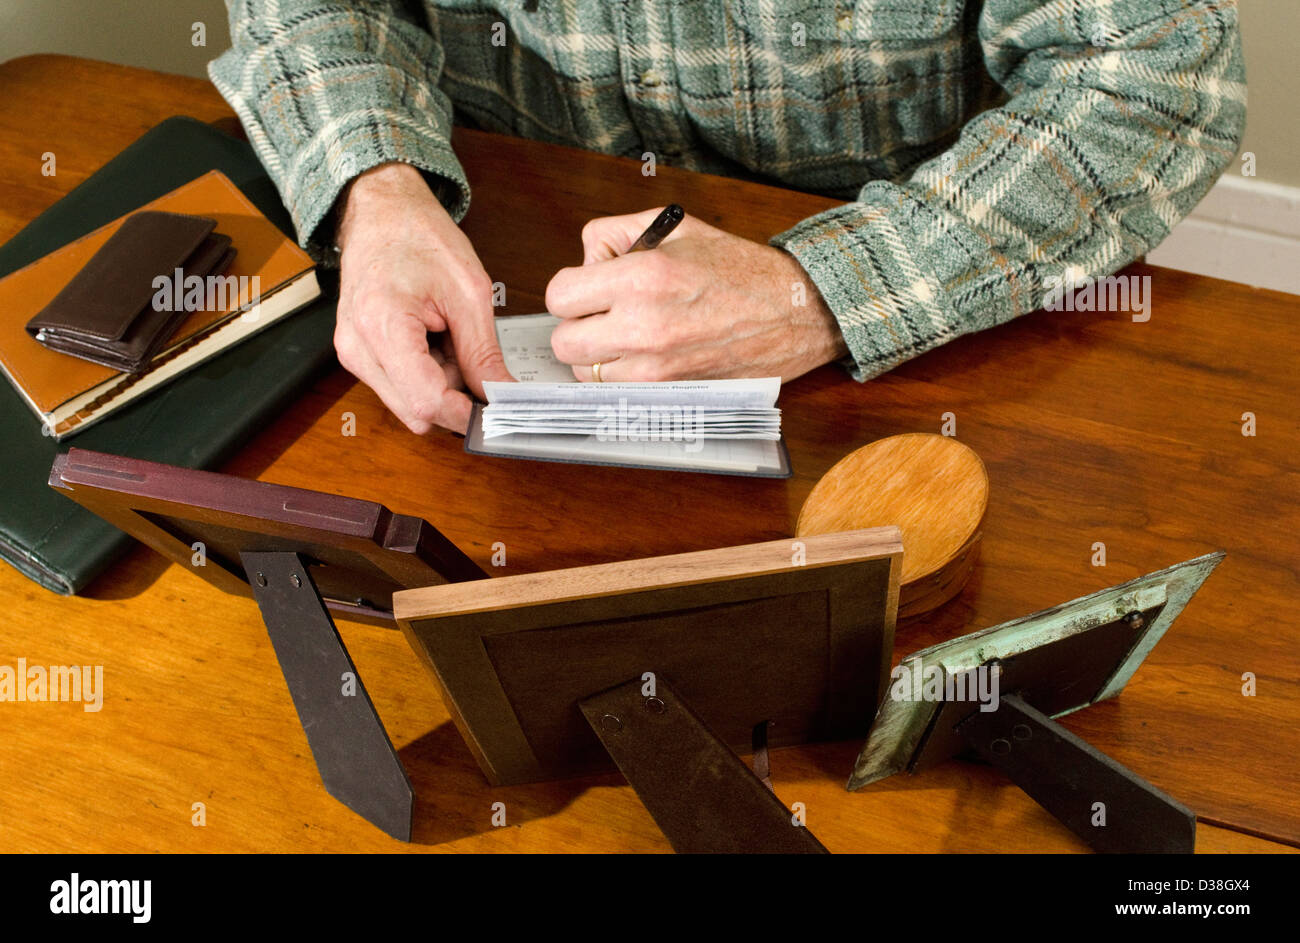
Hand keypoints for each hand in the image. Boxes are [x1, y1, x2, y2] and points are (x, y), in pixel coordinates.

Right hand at [333, 162, 511, 434]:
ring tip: (450, 340)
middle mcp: (358, 347)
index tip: (496, 408)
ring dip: (440, 387)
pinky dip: (426, 376)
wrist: (381, 212)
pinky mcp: (357, 355)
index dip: (467, 413)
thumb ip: (484, 353)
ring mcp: (353, 354)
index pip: (426, 400)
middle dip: (456, 400)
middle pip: (416, 412)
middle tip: (480, 365)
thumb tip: (502, 395)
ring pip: (409, 405)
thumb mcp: (469, 292)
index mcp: (382, 324)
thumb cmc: (418, 236)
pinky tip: (435, 342)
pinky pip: (399, 387)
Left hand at [543, 208, 847, 381]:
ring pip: (586, 373)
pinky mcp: (670, 392)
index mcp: (643, 277)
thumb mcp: (675, 226)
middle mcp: (644, 326)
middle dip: (577, 324)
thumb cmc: (739, 269)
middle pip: (564, 343)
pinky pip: (617, 390)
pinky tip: (647, 353)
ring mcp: (656, 367)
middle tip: (602, 312)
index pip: (559, 295)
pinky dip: (622, 374)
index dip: (571, 287)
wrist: (795, 313)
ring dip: (598, 355)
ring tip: (629, 332)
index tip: (589, 285)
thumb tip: (585, 260)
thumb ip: (616, 233)